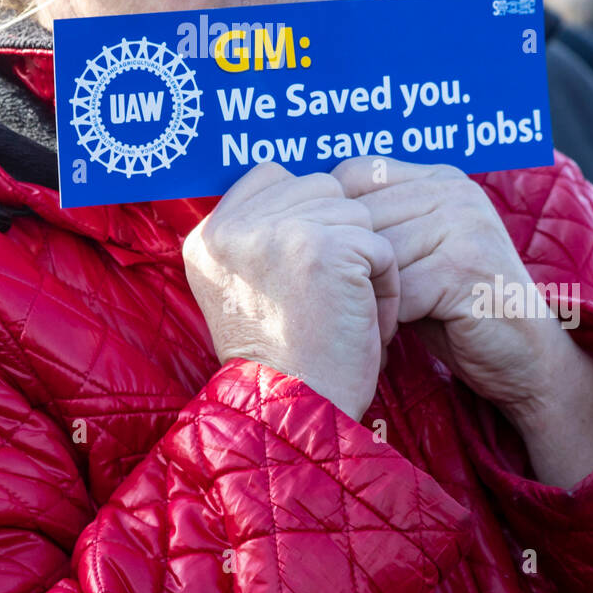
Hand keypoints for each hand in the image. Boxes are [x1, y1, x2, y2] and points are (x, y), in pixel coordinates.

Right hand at [182, 162, 399, 421]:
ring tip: (345, 310)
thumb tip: (314, 189)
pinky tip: (363, 322)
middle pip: (319, 188)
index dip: (305, 214)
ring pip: (353, 212)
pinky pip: (379, 245)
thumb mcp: (242, 288)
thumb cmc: (280, 360)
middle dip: (338, 236)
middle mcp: (232, 227)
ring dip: (364, 259)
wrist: (289, 416)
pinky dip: (385, 285)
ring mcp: (278, 232)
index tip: (308, 268)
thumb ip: (259, 234)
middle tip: (329, 296)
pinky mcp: (325, 247)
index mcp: (207, 235)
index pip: (272, 176)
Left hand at [331, 156, 559, 419]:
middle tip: (334, 304)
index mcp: (437, 177)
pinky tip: (382, 340)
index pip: (354, 173)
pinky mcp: (466, 267)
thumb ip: (375, 230)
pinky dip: (383, 320)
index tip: (328, 262)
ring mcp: (464, 225)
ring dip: (360, 297)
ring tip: (357, 324)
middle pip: (361, 216)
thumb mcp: (413, 256)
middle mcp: (453, 190)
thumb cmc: (455, 310)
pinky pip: (398, 291)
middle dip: (342, 266)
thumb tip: (296, 218)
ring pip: (375, 255)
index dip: (333, 220)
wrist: (526, 359)